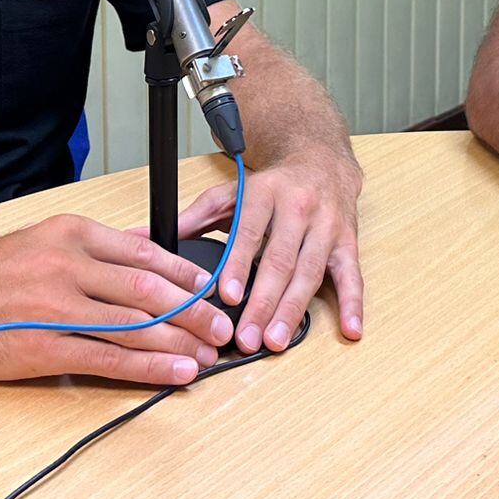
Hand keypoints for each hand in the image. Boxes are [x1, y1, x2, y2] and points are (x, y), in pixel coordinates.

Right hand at [0, 213, 232, 383]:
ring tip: (209, 353)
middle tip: (223, 327)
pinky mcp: (44, 348)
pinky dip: (149, 367)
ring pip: (135, 325)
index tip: (213, 288)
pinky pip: (108, 359)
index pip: (146, 253)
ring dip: (180, 341)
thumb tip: (144, 250)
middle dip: (195, 310)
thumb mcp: (40, 242)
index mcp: (71, 234)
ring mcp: (57, 307)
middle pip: (150, 289)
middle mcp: (69, 265)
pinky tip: (175, 373)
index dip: (187, 274)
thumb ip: (92, 249)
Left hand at [174, 146, 363, 352]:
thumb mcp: (229, 192)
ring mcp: (327, 226)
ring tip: (277, 341)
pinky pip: (352, 275)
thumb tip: (144, 238)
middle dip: (263, 302)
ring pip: (310, 272)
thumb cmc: (271, 185)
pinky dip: (354, 304)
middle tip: (248, 337)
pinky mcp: (348, 241)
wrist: (320, 157)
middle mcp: (298, 208)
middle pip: (280, 260)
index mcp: (265, 195)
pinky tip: (350, 330)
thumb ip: (191, 218)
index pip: (248, 232)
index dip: (238, 264)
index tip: (225, 294)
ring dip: (294, 309)